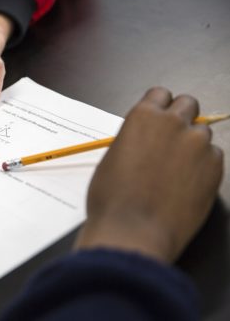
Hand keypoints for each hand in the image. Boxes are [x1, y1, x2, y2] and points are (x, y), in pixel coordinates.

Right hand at [75, 87, 223, 262]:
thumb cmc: (112, 198)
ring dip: (192, 144)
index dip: (158, 108)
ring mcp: (198, 145)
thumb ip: (132, 140)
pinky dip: (203, 167)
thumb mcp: (111, 159)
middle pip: (188, 104)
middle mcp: (174, 123)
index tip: (156, 122)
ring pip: (203, 132)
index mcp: (143, 117)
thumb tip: (143, 141)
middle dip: (180, 118)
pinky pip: (214, 157)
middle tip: (169, 140)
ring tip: (176, 170)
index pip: (160, 94)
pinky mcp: (216, 168)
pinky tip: (185, 186)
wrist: (133, 231)